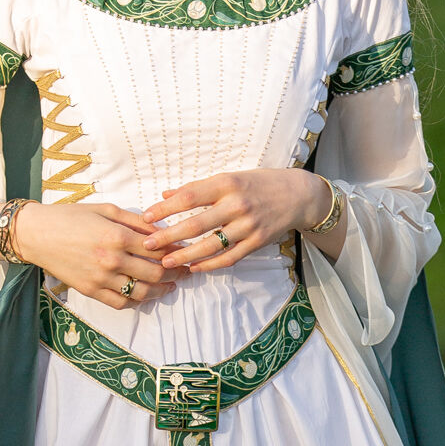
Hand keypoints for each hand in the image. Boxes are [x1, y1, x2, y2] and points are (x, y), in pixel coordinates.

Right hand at [16, 200, 175, 306]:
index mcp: (117, 236)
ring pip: (142, 292)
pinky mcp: (91, 291)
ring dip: (161, 291)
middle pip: (155, 273)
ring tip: (171, 286)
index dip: (176, 251)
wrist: (37, 234)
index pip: (157, 248)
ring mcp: (101, 278)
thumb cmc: (70, 217)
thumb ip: (135, 220)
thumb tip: (162, 229)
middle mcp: (112, 260)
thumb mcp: (105, 209)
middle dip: (176, 273)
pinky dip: (137, 302)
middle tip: (186, 271)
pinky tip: (145, 295)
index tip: (186, 251)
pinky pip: (121, 303)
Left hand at [146, 169, 330, 270]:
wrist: (297, 195)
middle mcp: (237, 204)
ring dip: (186, 256)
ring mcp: (248, 225)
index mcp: (227, 183)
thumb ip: (198, 188)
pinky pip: (229, 257)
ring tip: (166, 262)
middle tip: (147, 245)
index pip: (189, 196)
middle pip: (196, 224)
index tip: (146, 218)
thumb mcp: (229, 178)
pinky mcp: (257, 242)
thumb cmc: (258, 183)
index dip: (165, 208)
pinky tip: (194, 267)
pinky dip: (210, 265)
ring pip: (211, 245)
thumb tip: (165, 194)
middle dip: (168, 236)